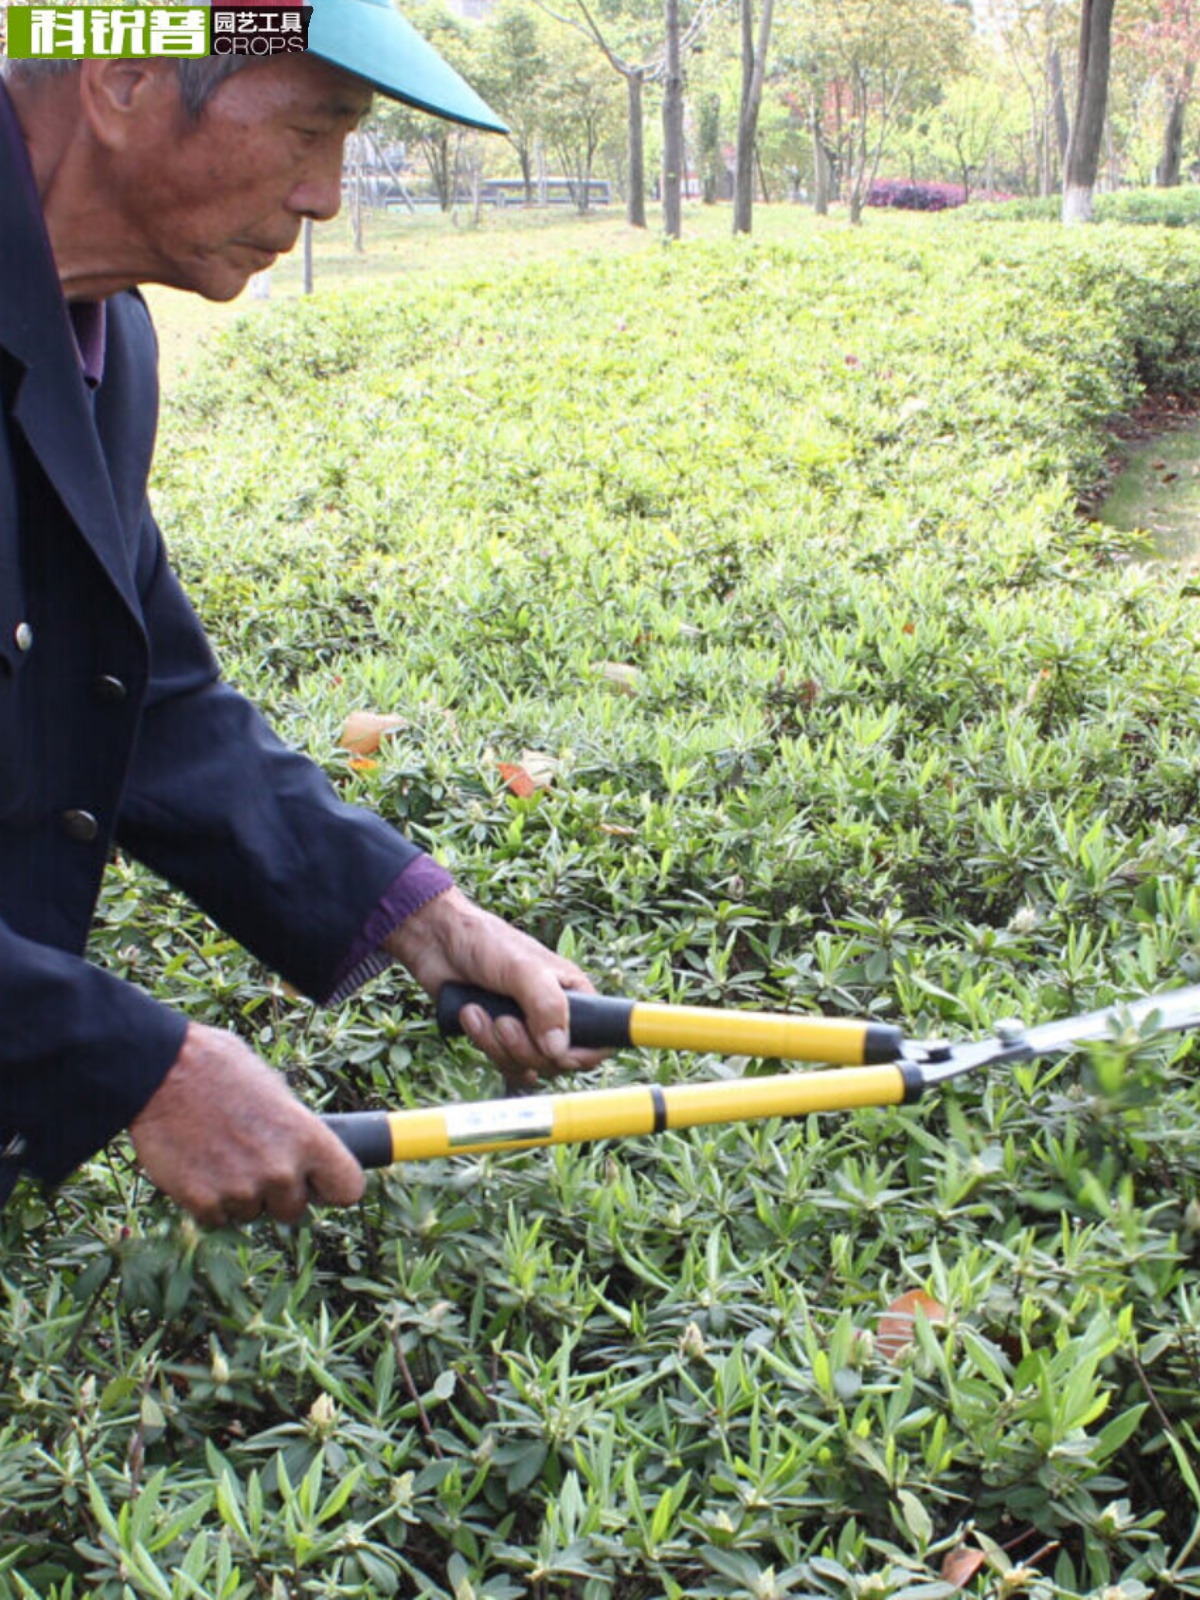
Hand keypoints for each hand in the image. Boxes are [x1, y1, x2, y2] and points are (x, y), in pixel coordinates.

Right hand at [130, 1022, 363, 1226]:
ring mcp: (242, 1190)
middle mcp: (281, 1171)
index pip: (348, 1189)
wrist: (160, 1072)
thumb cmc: (219, 1069)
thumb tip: (303, 1151)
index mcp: (309, 1139)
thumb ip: (294, 1128)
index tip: (318, 1183)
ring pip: (251, 1213)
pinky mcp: (203, 1203)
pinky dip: (208, 1200)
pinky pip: (217, 1218)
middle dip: (277, 1193)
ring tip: (219, 1153)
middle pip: (294, 1209)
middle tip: (252, 1161)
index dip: (331, 1187)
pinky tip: (197, 1166)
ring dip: (239, 1194)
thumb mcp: (275, 1089)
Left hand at [385, 887, 604, 1088]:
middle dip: (525, 1049)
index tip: (554, 1051)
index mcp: (572, 994)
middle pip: (557, 1061)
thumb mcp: (522, 969)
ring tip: (479, 1013)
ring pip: (527, 1065)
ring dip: (498, 1045)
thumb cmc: (485, 942)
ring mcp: (526, 1027)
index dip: (579, 1055)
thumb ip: (546, 1006)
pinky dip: (484, 1045)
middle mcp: (553, 1014)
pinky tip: (471, 1017)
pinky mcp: (499, 1037)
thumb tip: (558, 1049)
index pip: (597, 1040)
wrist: (438, 941)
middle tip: (504, 1023)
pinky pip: (502, 1063)